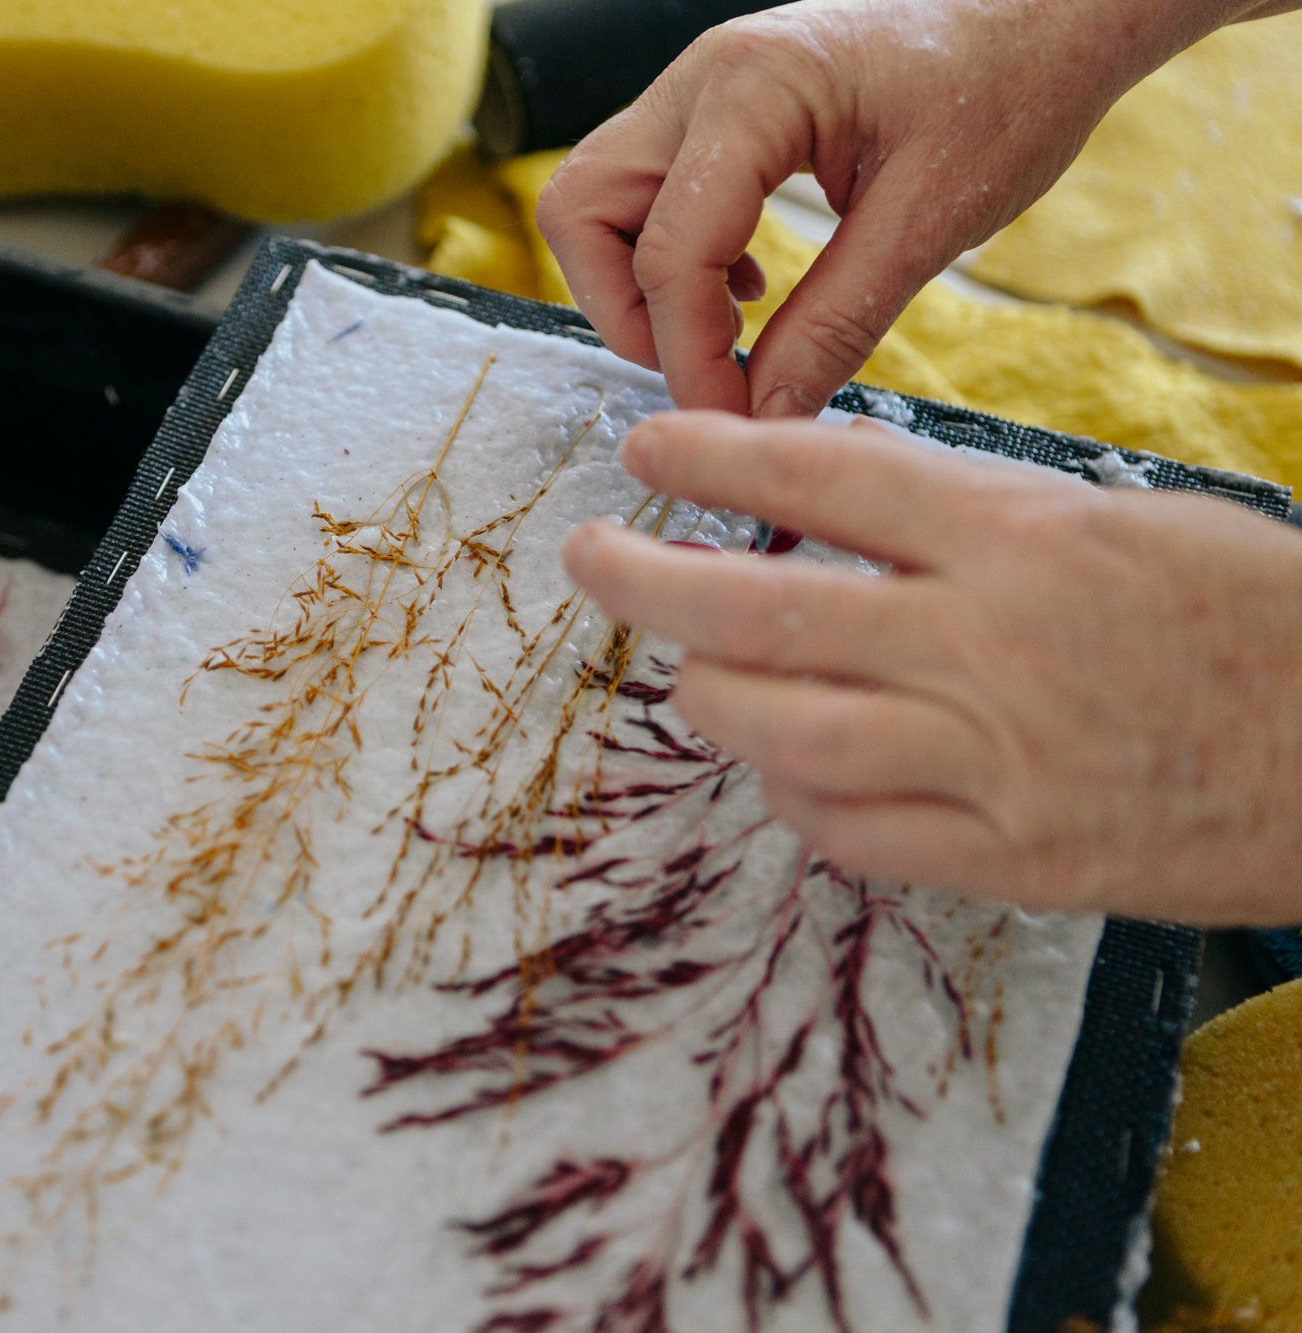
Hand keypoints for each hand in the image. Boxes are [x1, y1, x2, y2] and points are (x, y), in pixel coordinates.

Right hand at [536, 0, 1267, 419]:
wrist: (1047, 16)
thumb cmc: (1009, 87)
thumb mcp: (933, 219)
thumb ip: (837, 323)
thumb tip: (766, 421)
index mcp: (753, 88)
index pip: (670, 251)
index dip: (688, 357)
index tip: (734, 423)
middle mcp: (702, 78)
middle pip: (581, 210)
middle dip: (624, 311)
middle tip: (701, 370)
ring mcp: (699, 90)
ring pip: (596, 202)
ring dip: (637, 284)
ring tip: (723, 333)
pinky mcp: (714, 115)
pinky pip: (644, 194)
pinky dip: (670, 256)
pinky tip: (749, 290)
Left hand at [563, 412, 1301, 924]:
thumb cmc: (1253, 618)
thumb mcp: (1119, 524)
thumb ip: (973, 525)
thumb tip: (832, 517)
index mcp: (1019, 535)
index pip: (824, 475)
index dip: (713, 457)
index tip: (643, 453)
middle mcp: (985, 642)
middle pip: (758, 607)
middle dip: (646, 582)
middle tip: (590, 561)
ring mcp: (991, 761)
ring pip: (779, 731)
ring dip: (708, 700)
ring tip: (684, 675)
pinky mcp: (1010, 859)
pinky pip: (847, 834)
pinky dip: (794, 798)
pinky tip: (785, 771)